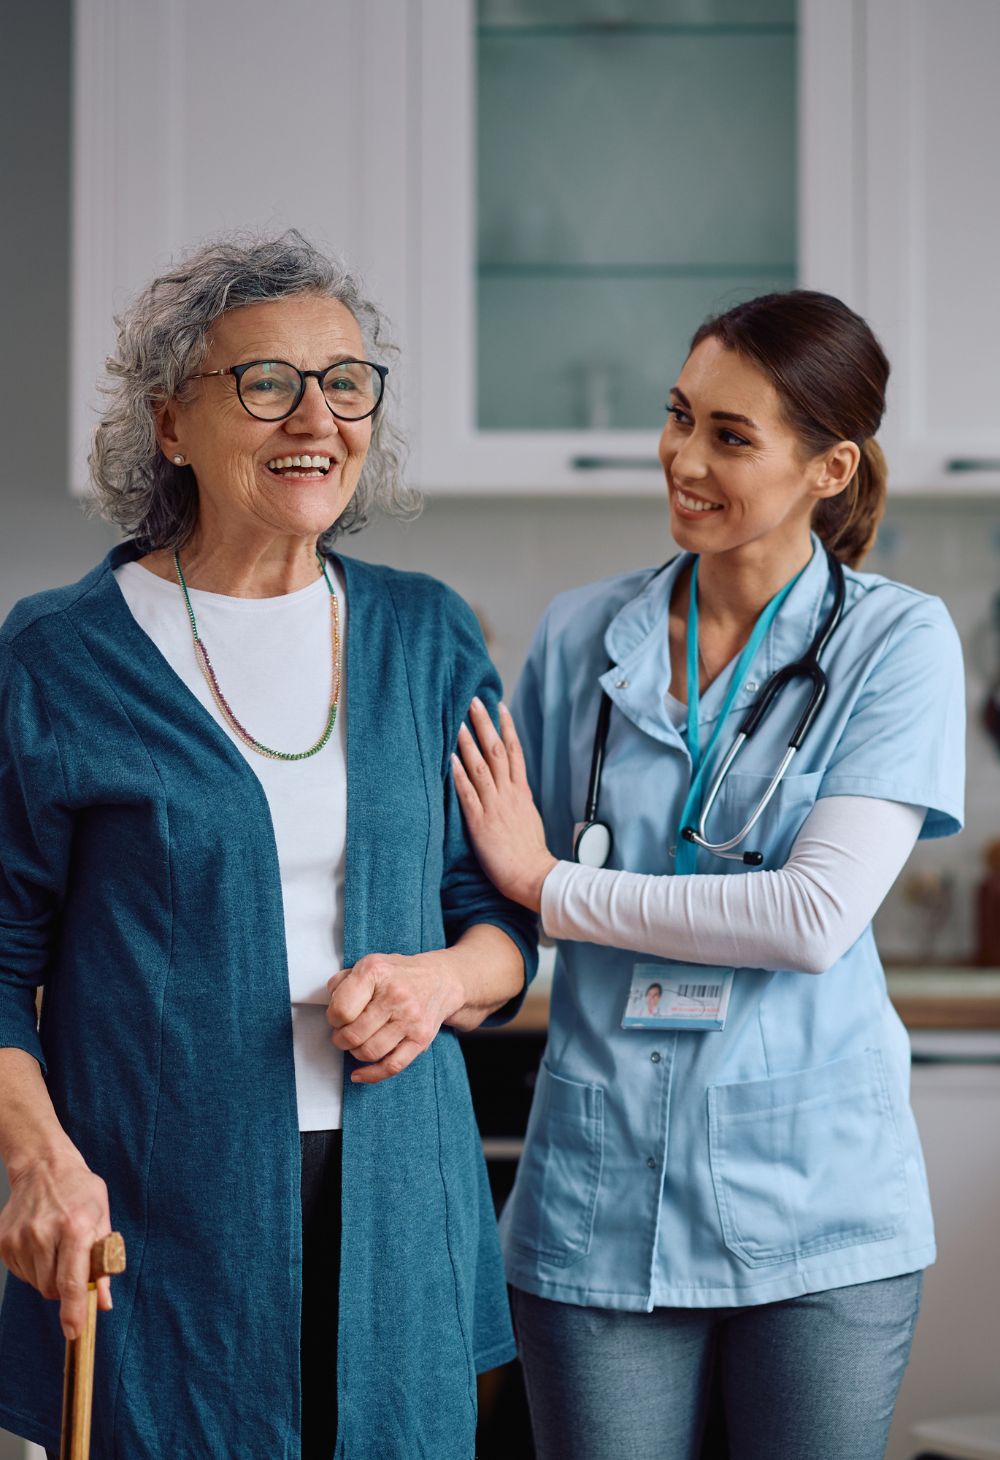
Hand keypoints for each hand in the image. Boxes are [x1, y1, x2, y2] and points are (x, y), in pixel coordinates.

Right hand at [0, 1151, 112, 1338]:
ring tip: (57, 1248)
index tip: (73, 1333)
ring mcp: (19, 1238)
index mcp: (74, 1227)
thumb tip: (104, 1304)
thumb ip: (103, 1263)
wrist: (44, 1167)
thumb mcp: (102, 1219)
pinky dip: (34, 1268)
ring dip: (49, 1277)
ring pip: (36, 1284)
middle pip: (52, 1289)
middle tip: (72, 1264)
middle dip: (64, 1289)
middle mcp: (43, 1233)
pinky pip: (21, 1273)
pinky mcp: (3, 1242)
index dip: (73, 1311)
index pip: (72, 1281)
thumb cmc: (80, 1192)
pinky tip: (41, 1244)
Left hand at [327, 951, 464, 1084]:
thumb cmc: (398, 974)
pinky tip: (359, 1074)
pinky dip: (371, 1075)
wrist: (440, 979)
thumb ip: (343, 981)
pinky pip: (392, 1066)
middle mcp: (395, 996)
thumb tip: (331, 1004)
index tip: (337, 1017)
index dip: (332, 1018)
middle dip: (341, 1039)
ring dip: (355, 1053)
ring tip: (357, 1042)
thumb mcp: (369, 964)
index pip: (341, 1009)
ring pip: (369, 1052)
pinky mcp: (421, 1039)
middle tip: (343, 1034)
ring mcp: (411, 1019)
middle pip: (353, 1035)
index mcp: (376, 972)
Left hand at [451, 698, 556, 910]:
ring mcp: (495, 806)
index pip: (515, 752)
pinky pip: (469, 794)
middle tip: (474, 701)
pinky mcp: (482, 822)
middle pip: (498, 751)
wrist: (534, 876)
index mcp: (521, 793)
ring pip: (482, 767)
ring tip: (459, 721)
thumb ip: (519, 802)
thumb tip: (514, 791)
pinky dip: (460, 774)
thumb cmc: (530, 854)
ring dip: (469, 743)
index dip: (507, 727)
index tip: (500, 707)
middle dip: (486, 724)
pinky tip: (450, 759)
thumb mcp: (529, 820)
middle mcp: (509, 794)